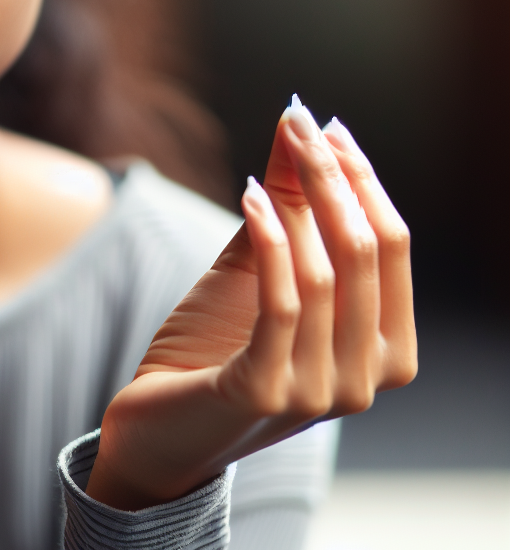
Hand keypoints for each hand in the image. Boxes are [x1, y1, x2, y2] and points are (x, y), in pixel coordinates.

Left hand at [86, 96, 416, 510]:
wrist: (157, 427)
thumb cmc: (213, 347)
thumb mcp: (256, 268)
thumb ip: (287, 205)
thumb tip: (301, 122)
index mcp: (386, 351)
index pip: (392, 249)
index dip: (363, 182)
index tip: (326, 128)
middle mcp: (368, 380)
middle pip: (367, 253)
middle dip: (334, 177)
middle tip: (301, 123)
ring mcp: (321, 394)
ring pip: (327, 274)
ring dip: (299, 199)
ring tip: (275, 152)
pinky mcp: (267, 393)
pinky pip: (281, 301)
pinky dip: (269, 239)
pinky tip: (248, 196)